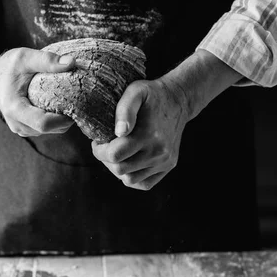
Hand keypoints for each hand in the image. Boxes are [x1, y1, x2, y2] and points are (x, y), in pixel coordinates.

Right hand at [0, 48, 75, 135]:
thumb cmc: (7, 67)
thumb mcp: (25, 58)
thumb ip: (47, 60)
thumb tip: (71, 62)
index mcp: (15, 109)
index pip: (44, 124)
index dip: (63, 118)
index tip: (75, 103)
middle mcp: (17, 124)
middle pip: (50, 129)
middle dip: (66, 117)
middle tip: (75, 99)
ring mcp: (21, 129)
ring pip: (51, 131)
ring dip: (61, 119)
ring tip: (66, 101)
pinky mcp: (25, 129)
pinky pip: (46, 129)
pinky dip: (55, 120)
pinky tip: (56, 105)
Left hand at [91, 50, 243, 189]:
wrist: (178, 101)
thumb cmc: (153, 95)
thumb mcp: (136, 92)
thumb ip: (124, 110)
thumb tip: (119, 133)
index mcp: (148, 135)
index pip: (114, 155)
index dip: (99, 151)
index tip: (98, 141)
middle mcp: (158, 152)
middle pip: (120, 169)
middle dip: (106, 159)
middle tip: (105, 147)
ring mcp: (164, 162)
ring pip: (130, 180)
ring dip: (118, 169)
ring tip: (117, 154)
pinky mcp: (168, 166)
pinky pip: (144, 184)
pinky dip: (132, 178)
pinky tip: (128, 163)